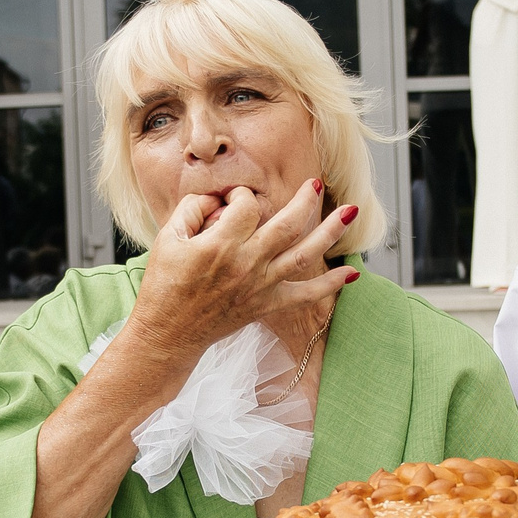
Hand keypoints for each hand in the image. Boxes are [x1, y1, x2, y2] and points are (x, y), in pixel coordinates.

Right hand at [126, 179, 355, 366]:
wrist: (168, 333)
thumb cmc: (164, 286)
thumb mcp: (166, 238)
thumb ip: (193, 209)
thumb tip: (219, 198)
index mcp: (220, 245)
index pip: (246, 206)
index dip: (240, 196)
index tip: (230, 202)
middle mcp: (247, 264)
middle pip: (287, 223)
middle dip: (305, 200)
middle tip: (314, 184)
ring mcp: (261, 286)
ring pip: (304, 254)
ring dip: (330, 231)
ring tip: (351, 211)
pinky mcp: (266, 304)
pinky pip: (305, 295)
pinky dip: (330, 286)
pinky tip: (353, 274)